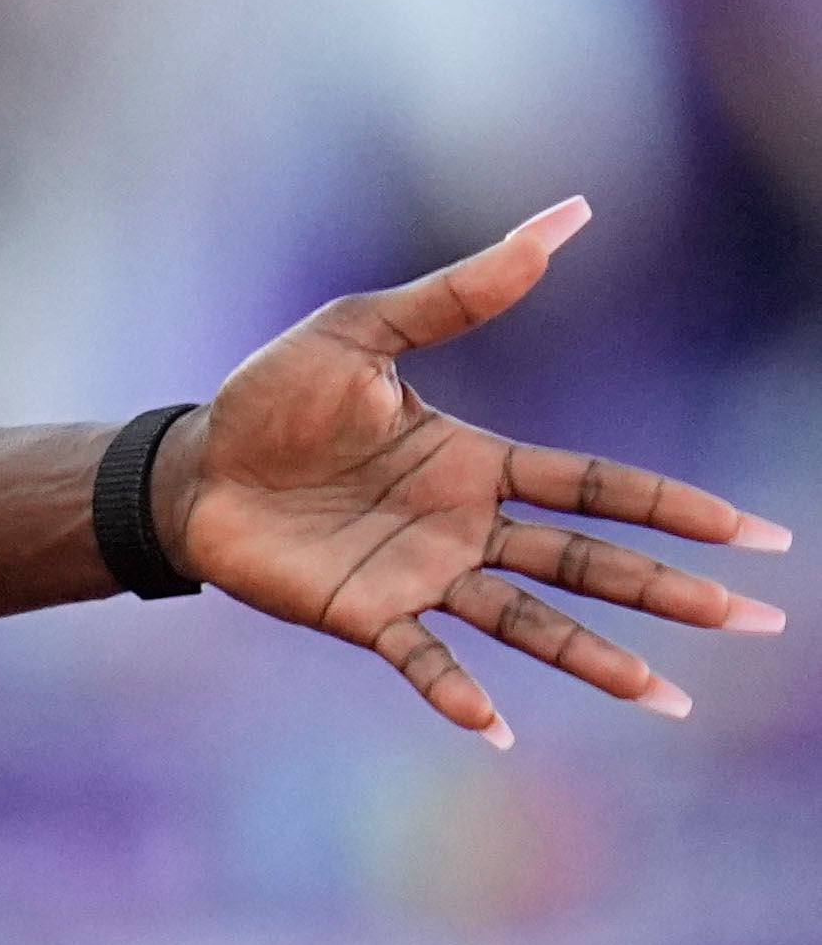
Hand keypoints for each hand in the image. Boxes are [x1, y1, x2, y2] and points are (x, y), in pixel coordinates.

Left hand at [168, 196, 788, 743]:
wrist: (188, 464)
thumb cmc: (271, 397)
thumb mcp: (362, 330)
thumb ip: (460, 290)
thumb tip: (566, 215)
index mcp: (475, 463)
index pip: (597, 487)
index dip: (675, 509)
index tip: (757, 536)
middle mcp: (463, 527)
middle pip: (587, 562)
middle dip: (669, 590)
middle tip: (754, 620)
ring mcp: (419, 576)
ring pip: (527, 620)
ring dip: (593, 658)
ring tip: (665, 696)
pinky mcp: (361, 614)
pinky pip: (420, 658)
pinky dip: (456, 692)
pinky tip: (496, 730)